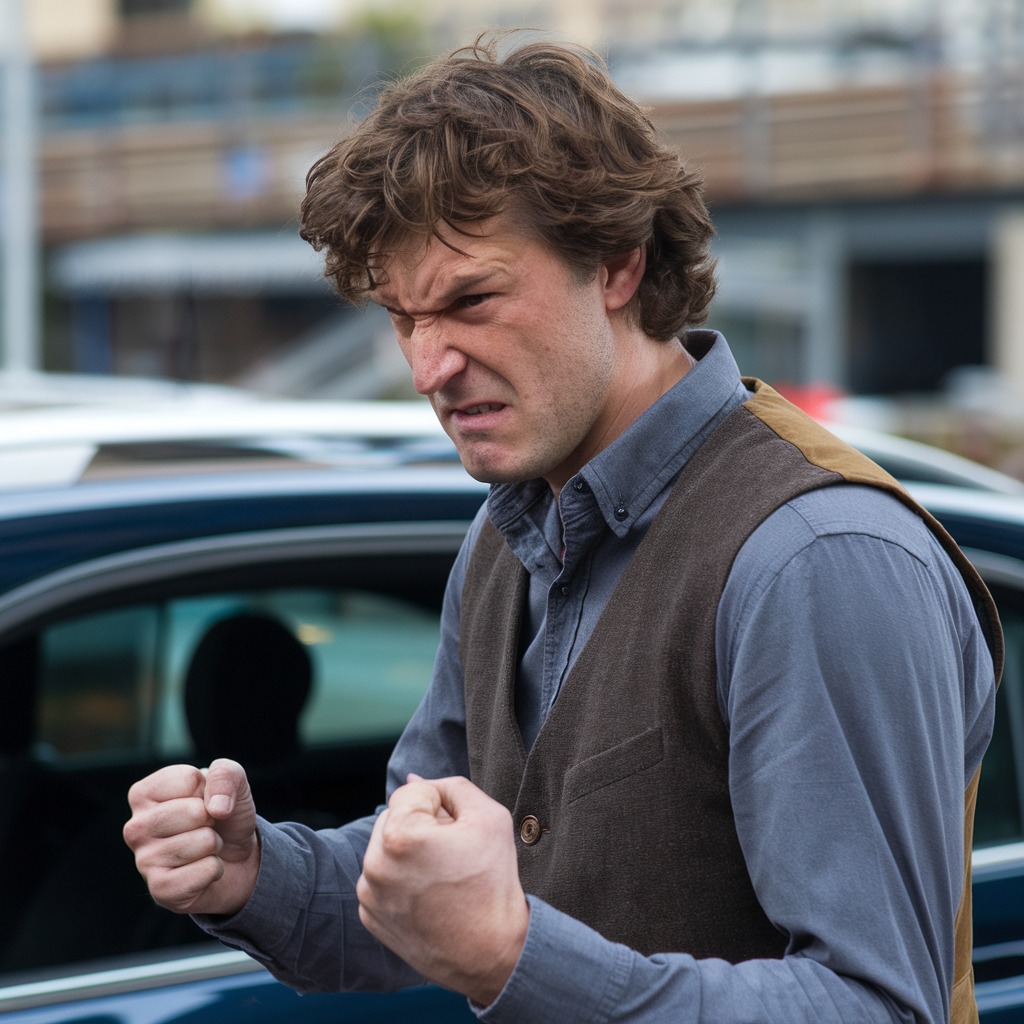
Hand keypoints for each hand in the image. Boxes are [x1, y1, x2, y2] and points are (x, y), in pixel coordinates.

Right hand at [123, 758, 259, 915]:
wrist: (234, 856)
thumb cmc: (224, 813)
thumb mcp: (231, 781)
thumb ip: (225, 774)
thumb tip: (216, 808)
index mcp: (143, 794)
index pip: (189, 780)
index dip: (209, 790)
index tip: (203, 801)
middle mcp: (135, 828)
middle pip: (195, 811)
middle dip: (213, 819)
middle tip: (205, 828)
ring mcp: (144, 861)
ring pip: (204, 841)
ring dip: (215, 844)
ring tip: (203, 848)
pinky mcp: (160, 890)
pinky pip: (208, 869)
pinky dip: (216, 868)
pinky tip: (201, 869)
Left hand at [357, 775, 528, 1006]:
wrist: (492, 953)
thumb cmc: (493, 883)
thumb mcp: (489, 817)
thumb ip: (452, 786)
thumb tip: (414, 778)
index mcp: (400, 835)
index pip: (414, 790)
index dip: (443, 805)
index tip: (459, 832)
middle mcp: (375, 863)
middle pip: (396, 817)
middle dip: (422, 826)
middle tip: (453, 854)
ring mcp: (369, 893)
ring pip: (387, 847)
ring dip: (410, 852)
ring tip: (442, 877)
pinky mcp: (369, 916)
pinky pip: (382, 878)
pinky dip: (401, 879)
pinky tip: (428, 896)